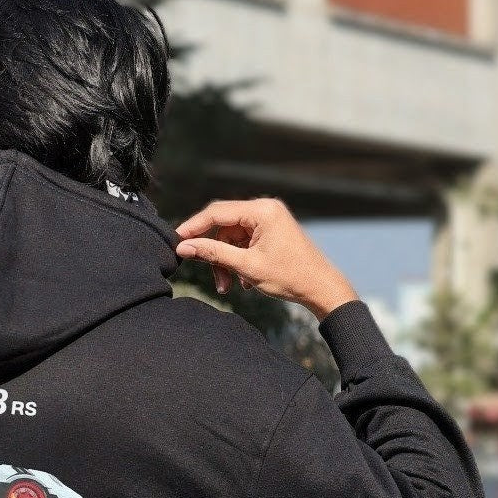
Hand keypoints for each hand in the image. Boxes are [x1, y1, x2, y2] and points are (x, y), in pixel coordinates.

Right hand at [174, 197, 357, 320]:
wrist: (321, 288)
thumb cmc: (290, 276)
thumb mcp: (247, 266)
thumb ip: (213, 254)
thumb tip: (183, 248)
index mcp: (262, 210)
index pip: (217, 212)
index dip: (193, 227)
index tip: (176, 242)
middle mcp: (265, 209)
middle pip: (223, 225)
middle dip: (213, 251)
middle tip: (206, 273)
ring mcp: (268, 220)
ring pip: (231, 237)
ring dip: (225, 261)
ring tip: (228, 286)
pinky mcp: (269, 232)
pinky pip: (242, 242)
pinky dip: (237, 260)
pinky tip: (243, 281)